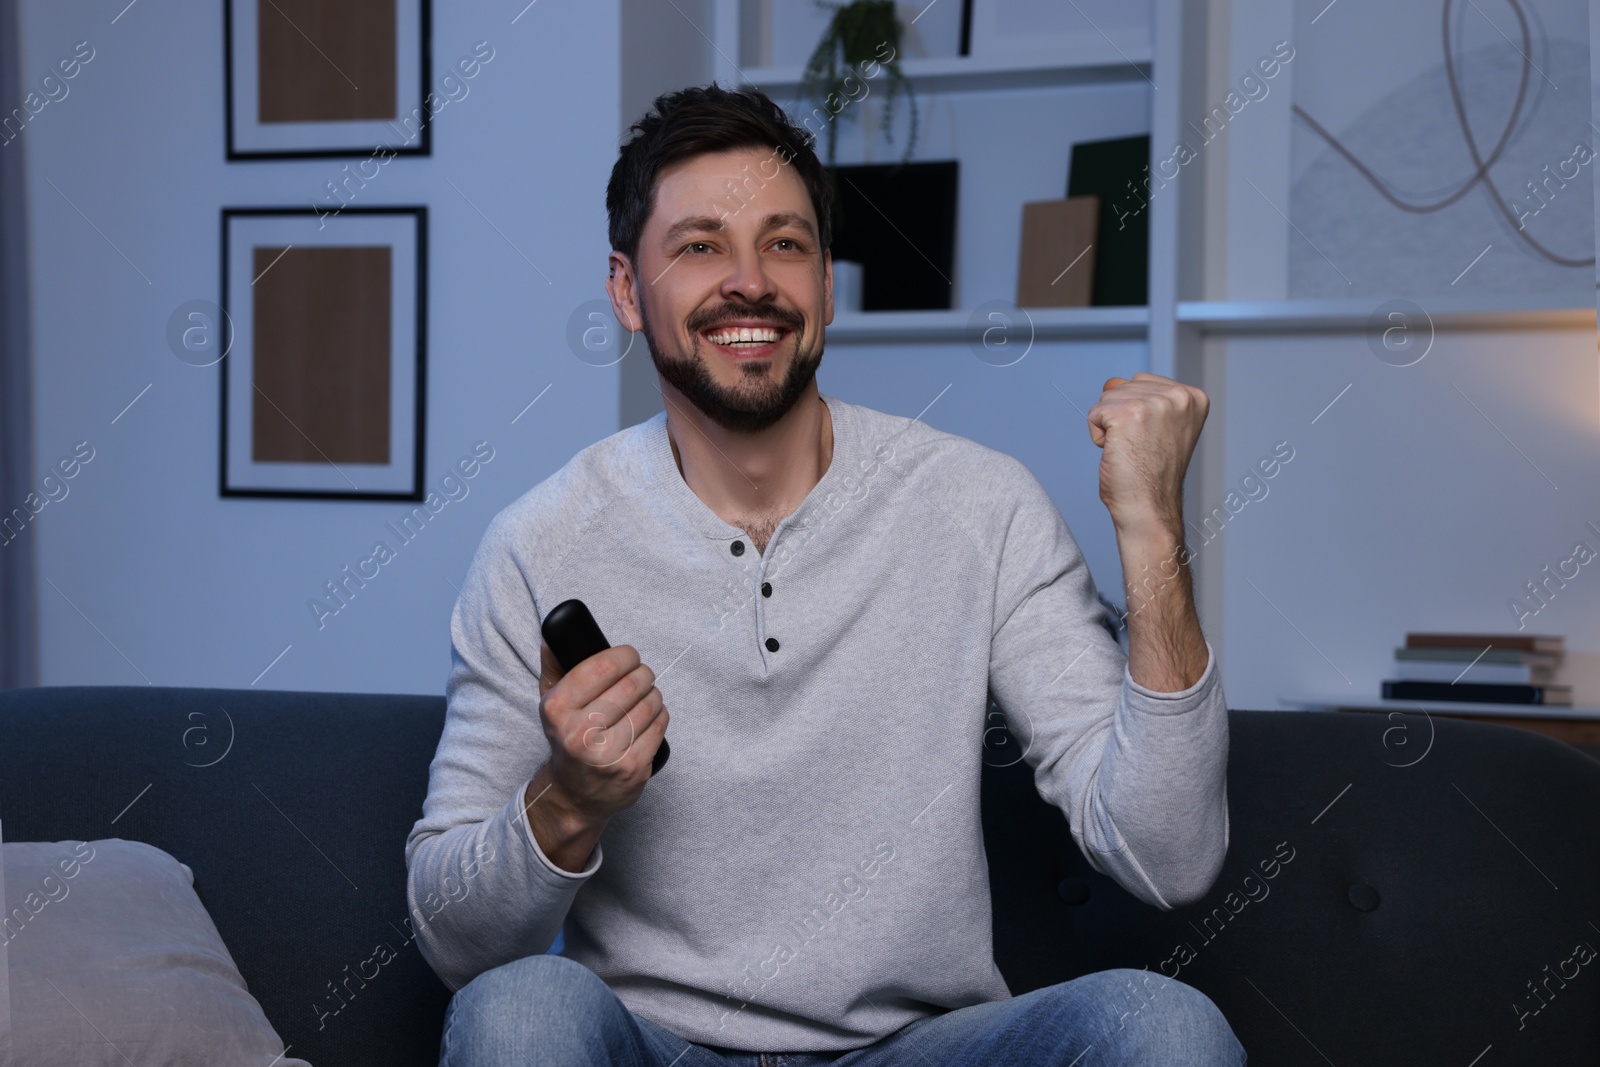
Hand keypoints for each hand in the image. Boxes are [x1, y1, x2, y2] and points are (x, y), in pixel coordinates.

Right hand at [536, 640, 667, 824]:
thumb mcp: (551, 702)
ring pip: (650, 703)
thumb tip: (553, 636)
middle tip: (642, 675)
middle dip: (643, 673)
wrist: (575, 793)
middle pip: (631, 684)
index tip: (629, 656)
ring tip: (646, 696)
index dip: (624, 656)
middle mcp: (580, 733)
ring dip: (654, 694)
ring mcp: (608, 754)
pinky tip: (650, 716)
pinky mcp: (633, 768)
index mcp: (557, 709)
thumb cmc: (568, 737)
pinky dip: (660, 715)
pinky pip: (660, 725)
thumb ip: (554, 666)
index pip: (602, 667)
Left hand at [1086, 372, 1208, 533]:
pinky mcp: (1128, 413)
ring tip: (1131, 451)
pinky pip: (1094, 413)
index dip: (1136, 413)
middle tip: (1140, 448)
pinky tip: (1118, 453)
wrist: (1149, 509)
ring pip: (1107, 398)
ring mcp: (1154, 403)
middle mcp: (1178, 396)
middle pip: (1122, 387)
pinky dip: (1098, 435)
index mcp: (1193, 397)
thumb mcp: (1162, 426)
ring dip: (1109, 427)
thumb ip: (1146, 399)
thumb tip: (1111, 382)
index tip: (1153, 440)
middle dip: (1121, 418)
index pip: (1141, 382)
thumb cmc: (1151, 475)